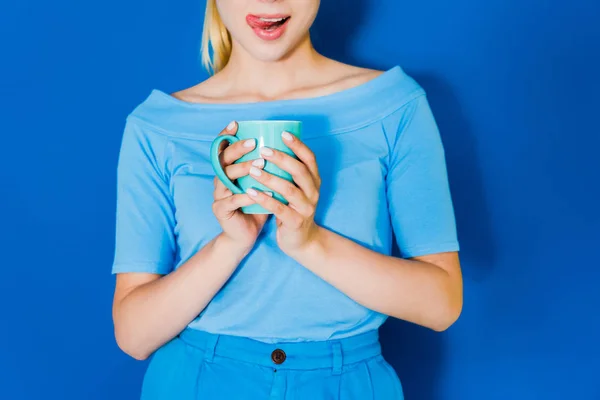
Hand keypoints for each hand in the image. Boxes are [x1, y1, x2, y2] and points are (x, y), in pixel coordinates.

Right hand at [212, 121, 268, 250]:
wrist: (245, 235)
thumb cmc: (256, 205)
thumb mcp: (261, 182)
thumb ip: (266, 165)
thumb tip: (285, 143)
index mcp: (228, 170)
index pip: (223, 148)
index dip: (226, 135)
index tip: (237, 124)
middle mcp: (219, 179)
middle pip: (223, 159)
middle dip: (237, 149)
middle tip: (252, 142)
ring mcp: (218, 194)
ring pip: (226, 178)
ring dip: (243, 169)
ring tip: (259, 164)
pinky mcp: (220, 210)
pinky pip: (233, 200)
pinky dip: (247, 196)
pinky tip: (260, 192)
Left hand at [245, 131, 321, 254]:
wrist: (301, 241)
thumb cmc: (293, 209)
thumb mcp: (296, 189)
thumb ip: (288, 172)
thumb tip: (270, 145)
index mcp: (314, 181)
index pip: (310, 158)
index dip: (298, 145)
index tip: (282, 133)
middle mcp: (313, 192)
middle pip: (299, 170)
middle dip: (281, 158)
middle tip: (262, 149)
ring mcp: (306, 208)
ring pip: (288, 189)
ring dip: (269, 177)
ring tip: (252, 169)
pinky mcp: (295, 222)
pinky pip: (278, 208)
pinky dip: (264, 198)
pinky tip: (250, 191)